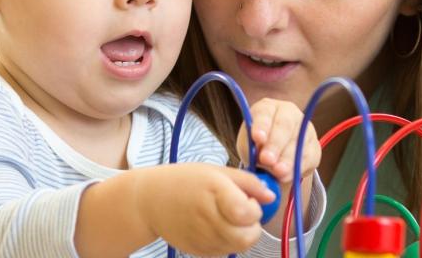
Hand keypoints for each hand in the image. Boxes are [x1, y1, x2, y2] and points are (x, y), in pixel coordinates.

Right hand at [135, 163, 274, 255]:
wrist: (149, 201)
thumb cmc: (184, 181)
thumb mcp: (216, 171)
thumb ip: (248, 182)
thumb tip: (271, 196)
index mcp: (214, 192)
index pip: (246, 213)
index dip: (254, 208)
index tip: (249, 200)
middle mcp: (207, 217)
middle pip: (246, 237)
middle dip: (253, 227)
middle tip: (243, 214)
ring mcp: (201, 238)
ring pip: (237, 247)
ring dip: (241, 234)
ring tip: (227, 218)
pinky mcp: (197, 250)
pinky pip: (224, 251)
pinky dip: (227, 241)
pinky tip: (214, 225)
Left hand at [236, 98, 321, 188]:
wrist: (275, 158)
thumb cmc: (257, 146)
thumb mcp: (248, 145)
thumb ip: (251, 148)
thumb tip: (259, 157)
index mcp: (268, 108)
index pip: (265, 113)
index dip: (262, 125)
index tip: (257, 137)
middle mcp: (289, 113)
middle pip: (284, 126)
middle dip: (275, 144)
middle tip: (267, 159)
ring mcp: (305, 128)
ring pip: (298, 142)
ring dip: (287, 159)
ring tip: (277, 171)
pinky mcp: (314, 147)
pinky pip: (308, 157)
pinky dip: (297, 168)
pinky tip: (286, 176)